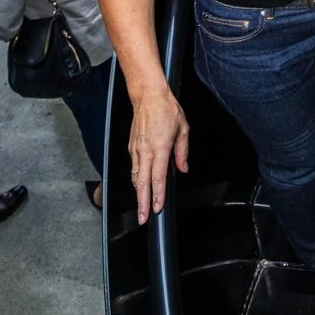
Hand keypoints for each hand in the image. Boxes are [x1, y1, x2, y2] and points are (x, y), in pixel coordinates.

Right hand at [128, 84, 188, 225]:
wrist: (148, 96)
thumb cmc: (166, 109)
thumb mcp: (183, 129)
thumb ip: (182, 151)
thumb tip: (183, 167)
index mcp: (160, 147)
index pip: (158, 177)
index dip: (158, 195)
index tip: (158, 208)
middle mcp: (146, 150)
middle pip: (142, 183)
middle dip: (142, 203)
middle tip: (143, 218)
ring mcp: (136, 149)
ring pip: (135, 177)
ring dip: (137, 194)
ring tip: (140, 208)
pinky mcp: (131, 147)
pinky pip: (133, 167)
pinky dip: (136, 180)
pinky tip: (139, 186)